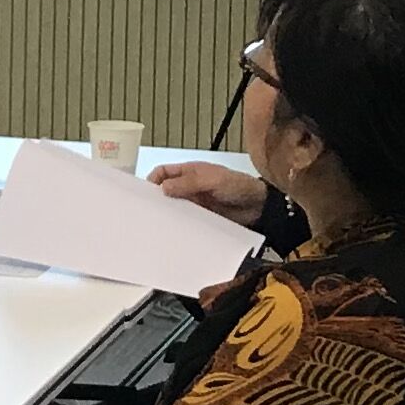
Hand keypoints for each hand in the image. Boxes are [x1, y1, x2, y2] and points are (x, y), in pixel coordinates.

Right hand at [149, 161, 264, 220]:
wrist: (259, 207)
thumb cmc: (239, 186)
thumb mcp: (212, 180)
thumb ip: (188, 183)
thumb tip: (163, 188)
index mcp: (190, 172)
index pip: (163, 172)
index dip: (152, 180)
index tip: (145, 193)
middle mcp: (189, 187)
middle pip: (165, 191)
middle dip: (157, 200)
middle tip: (148, 212)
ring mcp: (195, 203)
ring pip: (174, 207)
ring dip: (168, 214)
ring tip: (159, 225)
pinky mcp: (201, 217)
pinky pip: (186, 221)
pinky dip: (179, 225)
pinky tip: (175, 232)